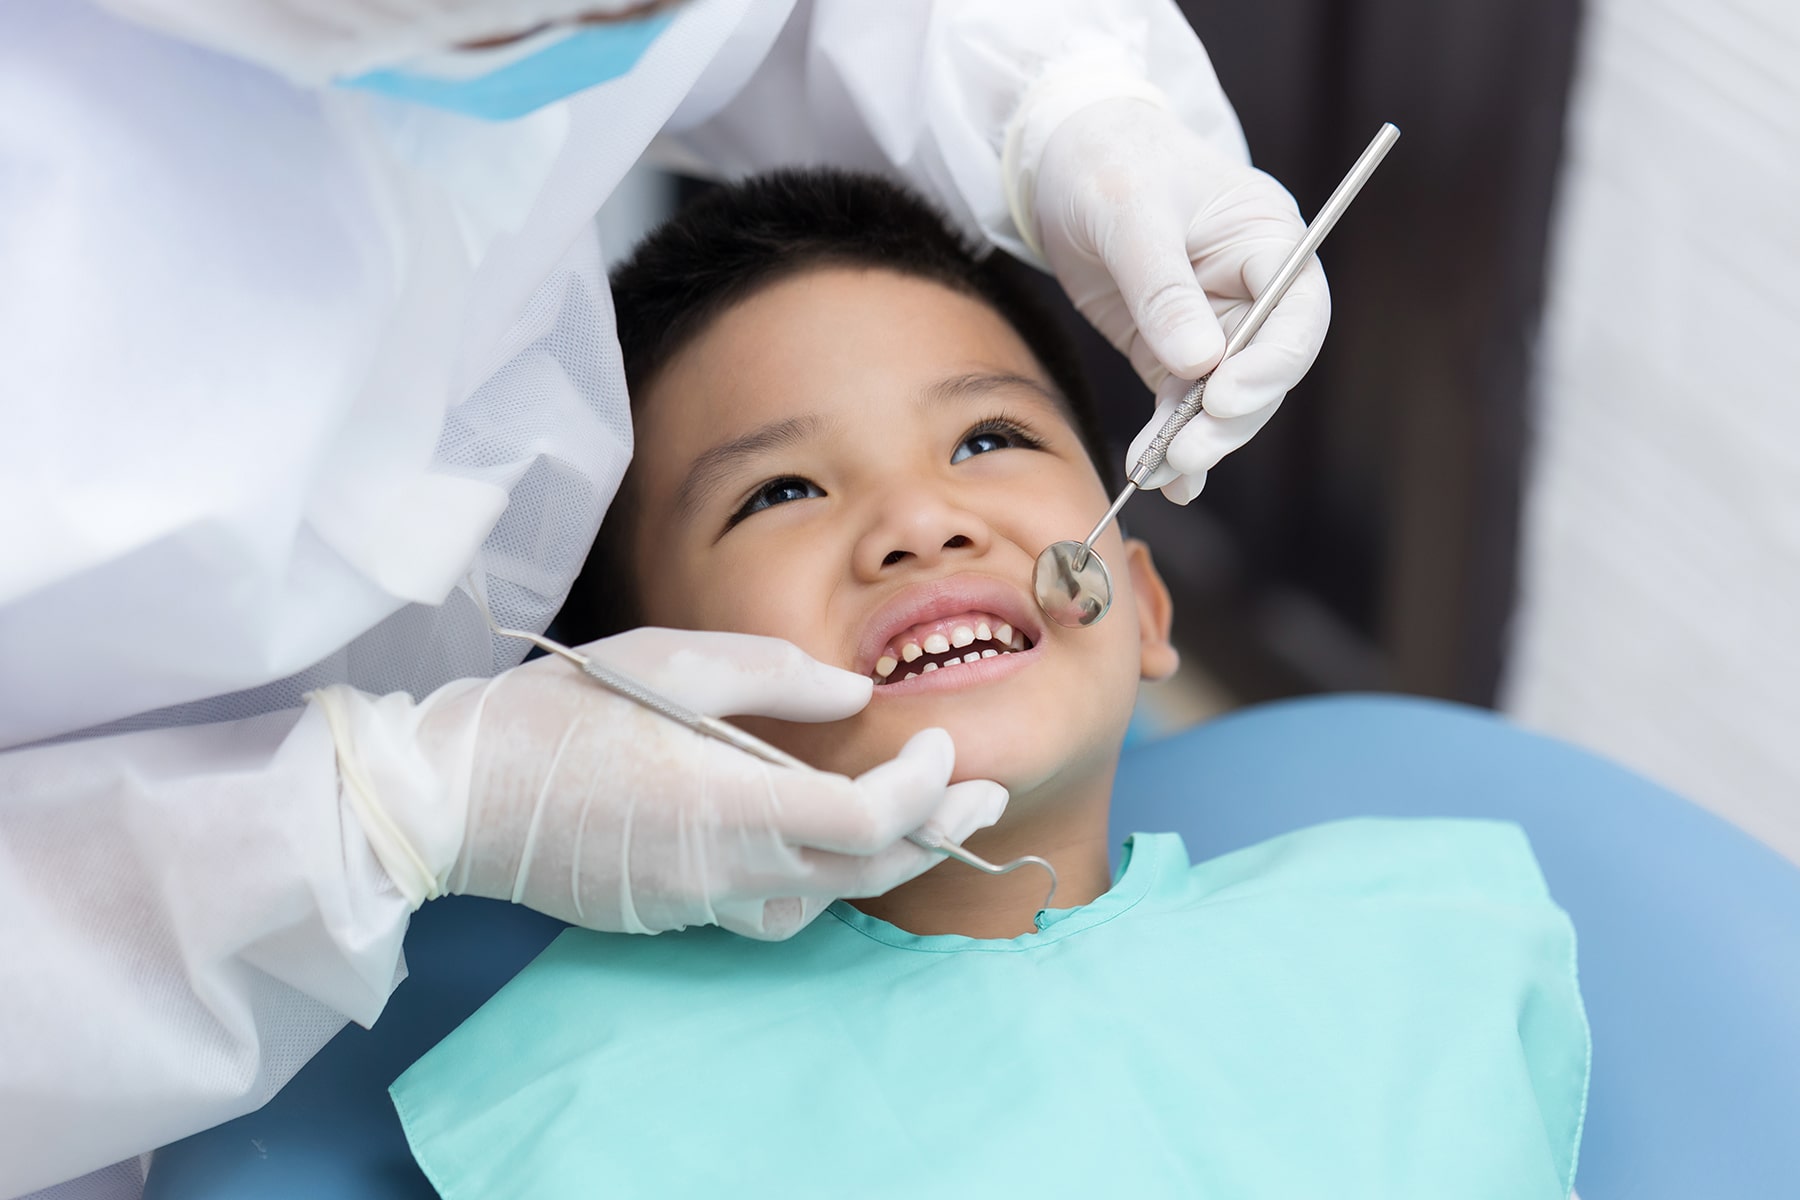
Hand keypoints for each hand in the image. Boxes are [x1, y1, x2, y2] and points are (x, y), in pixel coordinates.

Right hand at [311, 628, 1005, 939]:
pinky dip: (821, 879)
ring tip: (926, 815)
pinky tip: (827, 842)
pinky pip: (773, 910)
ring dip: (887, 862)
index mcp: (728, 804)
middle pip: (865, 874)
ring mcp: (697, 902)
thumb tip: (856, 697)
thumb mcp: (670, 661)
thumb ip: (776, 678)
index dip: (924, 789)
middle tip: (986, 792)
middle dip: (940, 832)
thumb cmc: (558, 714)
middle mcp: (724, 871)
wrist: (455, 795)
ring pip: (825, 903)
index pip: (865, 824)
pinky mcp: (673, 912)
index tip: (943, 743)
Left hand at [1028, 98, 1329, 503]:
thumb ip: (1163, 288)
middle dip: (1228, 418)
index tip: (1224, 396)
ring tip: (1157, 472)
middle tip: (1186, 453)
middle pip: (1265, 370)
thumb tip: (1199, 364)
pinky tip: (1159, 476)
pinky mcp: (1172, 352)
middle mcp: (1253, 290)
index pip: (1297, 313)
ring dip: (1195, 440)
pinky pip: (1183, 406)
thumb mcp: (1129, 212)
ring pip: (1224, 400)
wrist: (1062, 160)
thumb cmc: (1108, 162)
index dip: (1271, 363)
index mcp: (1267, 239)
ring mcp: (1214, 326)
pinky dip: (1171, 442)